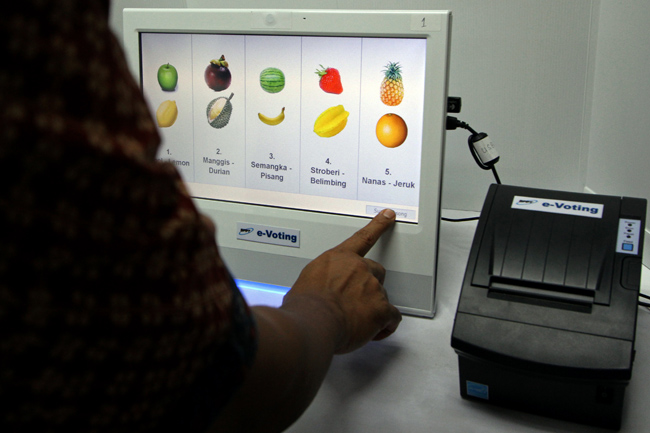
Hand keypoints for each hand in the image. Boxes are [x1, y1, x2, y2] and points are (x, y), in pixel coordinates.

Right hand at [284, 209, 401, 353]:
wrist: (312, 321)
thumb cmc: (304, 306)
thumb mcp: (304, 282)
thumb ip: (319, 281)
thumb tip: (317, 293)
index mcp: (338, 259)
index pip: (362, 238)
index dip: (378, 225)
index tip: (388, 215)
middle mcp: (358, 269)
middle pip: (376, 272)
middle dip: (369, 286)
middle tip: (356, 302)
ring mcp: (372, 287)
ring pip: (381, 297)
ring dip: (372, 309)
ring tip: (354, 322)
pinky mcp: (381, 308)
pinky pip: (392, 317)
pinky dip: (386, 326)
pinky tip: (375, 331)